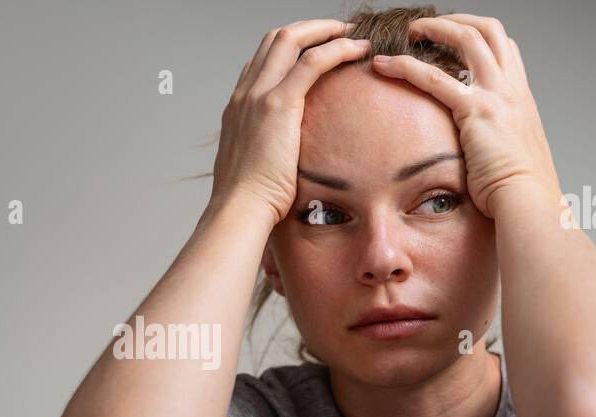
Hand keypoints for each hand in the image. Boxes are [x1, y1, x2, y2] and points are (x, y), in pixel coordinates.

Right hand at [209, 20, 372, 225]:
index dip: (290, 47)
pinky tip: (357, 49)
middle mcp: (245, 93)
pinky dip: (337, 48)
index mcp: (238, 106)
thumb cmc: (248, 200)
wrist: (239, 209)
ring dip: (325, 30)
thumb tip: (282, 161)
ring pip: (291, 39)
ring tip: (351, 34)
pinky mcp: (278, 104)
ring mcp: (259, 95)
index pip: (262, 59)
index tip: (316, 50)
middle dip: (309, 28)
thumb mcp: (252, 166)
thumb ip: (264, 151)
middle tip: (337, 32)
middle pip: (275, 38)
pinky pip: (312, 61)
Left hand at [370, 14, 561, 218]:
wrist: (528, 202)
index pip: (504, 46)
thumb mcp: (513, 154)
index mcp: (521, 96)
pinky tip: (383, 65)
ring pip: (466, 38)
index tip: (452, 37)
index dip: (477, 34)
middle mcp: (511, 88)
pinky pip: (434, 78)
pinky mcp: (476, 111)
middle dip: (454, 20)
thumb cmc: (519, 189)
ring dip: (433, 28)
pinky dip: (405, 66)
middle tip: (425, 25)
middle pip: (488, 29)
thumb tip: (481, 149)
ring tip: (406, 32)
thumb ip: (498, 139)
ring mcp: (497, 95)